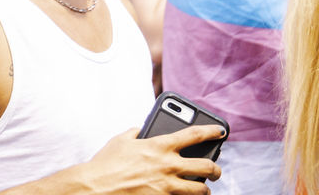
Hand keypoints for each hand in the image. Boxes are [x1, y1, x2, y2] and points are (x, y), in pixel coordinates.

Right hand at [77, 126, 222, 193]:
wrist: (97, 186)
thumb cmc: (106, 162)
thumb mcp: (120, 140)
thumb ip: (134, 132)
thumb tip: (139, 129)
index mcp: (159, 145)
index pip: (194, 134)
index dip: (211, 130)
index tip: (221, 130)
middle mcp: (168, 165)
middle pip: (206, 166)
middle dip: (216, 169)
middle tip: (216, 170)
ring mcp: (167, 185)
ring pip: (201, 189)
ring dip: (205, 189)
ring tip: (204, 189)